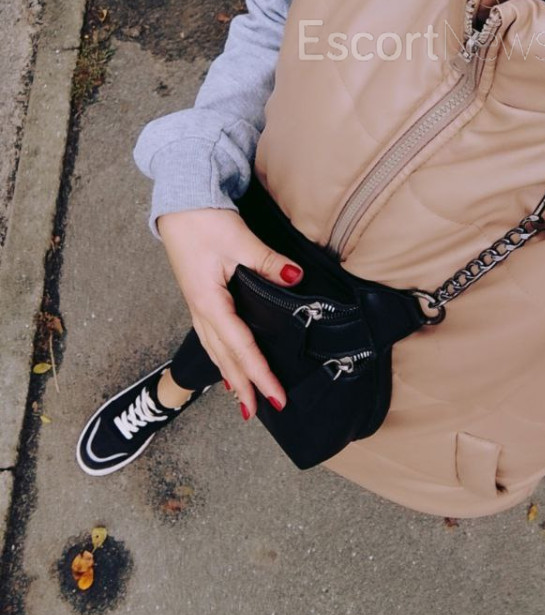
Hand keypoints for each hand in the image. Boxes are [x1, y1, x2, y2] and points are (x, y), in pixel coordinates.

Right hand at [157, 206, 302, 418]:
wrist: (179, 204)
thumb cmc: (204, 221)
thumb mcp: (239, 240)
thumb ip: (268, 262)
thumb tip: (295, 278)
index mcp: (210, 302)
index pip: (241, 346)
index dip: (259, 373)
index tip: (275, 397)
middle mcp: (201, 311)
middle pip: (225, 356)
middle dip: (245, 385)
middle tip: (262, 410)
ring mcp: (198, 306)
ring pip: (216, 350)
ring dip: (232, 375)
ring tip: (244, 399)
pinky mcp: (200, 298)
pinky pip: (211, 337)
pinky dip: (222, 356)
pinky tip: (227, 365)